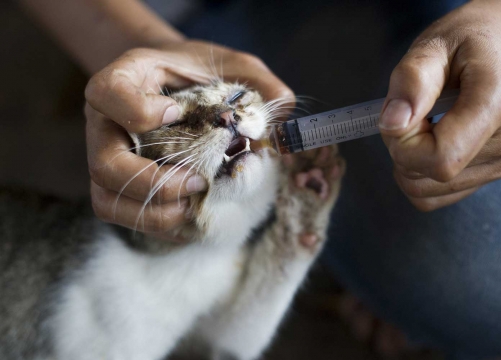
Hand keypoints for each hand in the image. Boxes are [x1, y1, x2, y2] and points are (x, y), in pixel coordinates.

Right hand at [85, 40, 293, 239]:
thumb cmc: (199, 72)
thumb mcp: (231, 64)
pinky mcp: (118, 185)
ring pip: (107, 200)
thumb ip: (258, 81)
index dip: (137, 111)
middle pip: (104, 164)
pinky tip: (192, 216)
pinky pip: (123, 216)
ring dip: (155, 212)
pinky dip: (159, 224)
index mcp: (125, 79)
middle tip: (198, 182)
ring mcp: (107, 156)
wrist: (174, 83)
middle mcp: (106, 122)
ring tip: (196, 203)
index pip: (106, 95)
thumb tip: (283, 109)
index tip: (176, 111)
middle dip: (155, 184)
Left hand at [379, 0, 500, 210]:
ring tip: (425, 123)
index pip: (439, 158)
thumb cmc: (469, 40)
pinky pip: (436, 196)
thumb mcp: (433, 45)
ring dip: (410, 162)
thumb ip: (411, 82)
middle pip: (429, 178)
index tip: (401, 114)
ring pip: (426, 192)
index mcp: (498, 103)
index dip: (403, 144)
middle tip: (412, 112)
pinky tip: (432, 140)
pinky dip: (420, 173)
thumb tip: (393, 125)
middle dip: (402, 149)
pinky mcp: (493, 172)